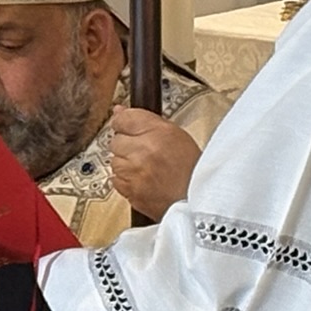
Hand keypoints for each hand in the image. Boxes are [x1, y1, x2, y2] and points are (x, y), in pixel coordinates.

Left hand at [108, 106, 199, 220]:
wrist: (196, 199)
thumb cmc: (191, 168)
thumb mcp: (175, 134)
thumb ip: (144, 120)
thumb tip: (119, 111)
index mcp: (158, 133)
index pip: (123, 119)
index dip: (124, 123)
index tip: (128, 128)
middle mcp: (142, 151)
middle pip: (116, 141)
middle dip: (128, 145)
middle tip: (146, 153)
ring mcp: (133, 172)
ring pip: (114, 160)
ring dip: (126, 163)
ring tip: (147, 168)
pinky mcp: (128, 190)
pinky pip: (116, 179)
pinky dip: (126, 180)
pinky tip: (143, 180)